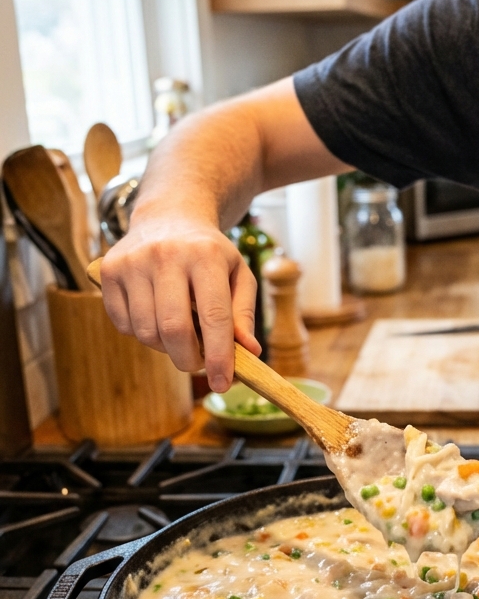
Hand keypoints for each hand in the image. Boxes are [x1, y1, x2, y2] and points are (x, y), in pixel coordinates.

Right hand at [99, 218, 260, 391]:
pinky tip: (156, 317)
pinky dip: (142, 334)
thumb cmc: (209, 253)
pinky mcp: (109, 271)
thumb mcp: (238, 274)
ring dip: (165, 348)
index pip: (214, 317)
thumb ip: (243, 314)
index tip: (223, 383)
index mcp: (205, 255)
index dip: (220, 356)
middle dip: (189, 359)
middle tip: (198, 364)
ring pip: (146, 332)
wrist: (169, 216)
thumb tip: (249, 352)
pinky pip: (124, 324)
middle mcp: (165, 255)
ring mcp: (133, 262)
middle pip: (174, 329)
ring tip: (179, 335)